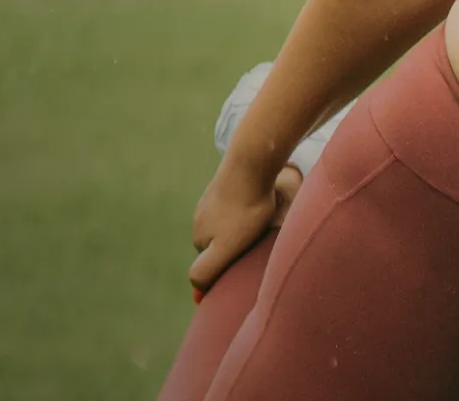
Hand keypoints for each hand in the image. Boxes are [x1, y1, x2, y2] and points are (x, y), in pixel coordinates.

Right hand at [187, 161, 300, 295]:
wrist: (250, 164)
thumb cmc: (246, 209)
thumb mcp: (226, 247)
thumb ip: (207, 271)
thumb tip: (197, 294)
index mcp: (199, 236)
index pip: (210, 264)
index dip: (227, 267)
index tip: (245, 264)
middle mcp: (200, 219)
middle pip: (217, 243)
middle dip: (232, 248)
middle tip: (256, 245)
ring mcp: (211, 200)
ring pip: (226, 223)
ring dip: (240, 227)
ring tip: (261, 224)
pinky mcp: (226, 184)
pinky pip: (236, 203)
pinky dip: (245, 208)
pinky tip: (262, 204)